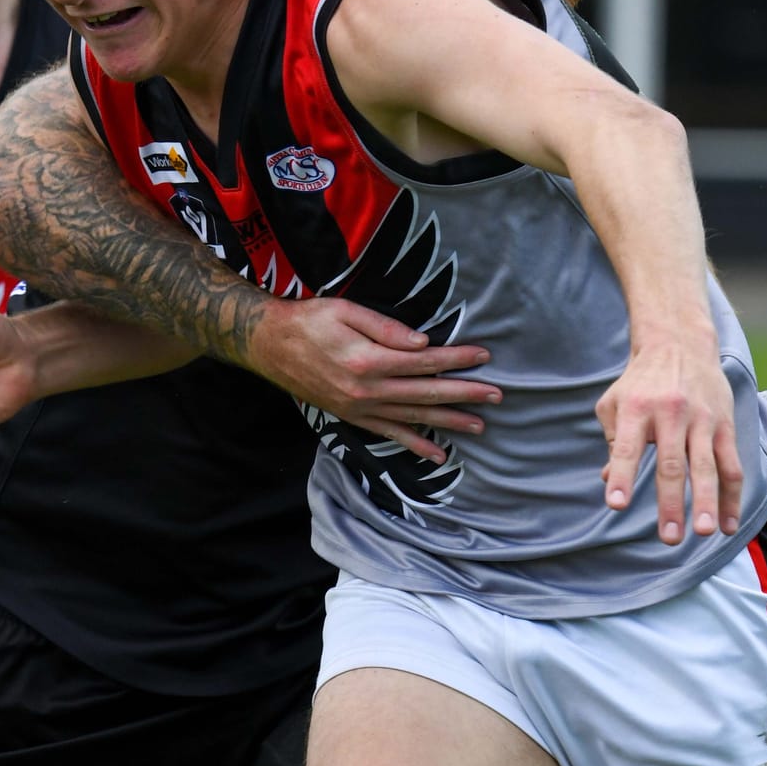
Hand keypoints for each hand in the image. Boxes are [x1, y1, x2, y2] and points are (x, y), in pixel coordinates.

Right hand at [248, 298, 498, 461]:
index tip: (484, 356)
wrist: (269, 346)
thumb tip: (424, 345)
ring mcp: (359, 408)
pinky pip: (389, 435)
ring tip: (480, 426)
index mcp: (368, 360)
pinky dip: (415, 445)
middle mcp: (367, 390)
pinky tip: (438, 454)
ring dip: (449, 423)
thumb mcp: (346, 311)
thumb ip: (387, 329)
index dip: (457, 359)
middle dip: (465, 394)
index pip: (425, 361)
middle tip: (497, 395)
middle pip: (426, 394)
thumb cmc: (309, 320)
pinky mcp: (352, 417)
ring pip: (413, 418)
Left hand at [597, 331, 742, 541]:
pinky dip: (731, 496)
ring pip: (707, 467)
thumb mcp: (615, 403)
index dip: (622, 476)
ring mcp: (702, 420)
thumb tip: (610, 480)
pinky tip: (728, 524)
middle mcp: (671, 414)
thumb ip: (613, 442)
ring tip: (703, 533)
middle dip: (671, 503)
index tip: (616, 505)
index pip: (627, 448)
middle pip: (672, 464)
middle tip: (669, 537)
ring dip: (707, 503)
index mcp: (637, 409)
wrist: (680, 344)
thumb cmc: (640, 382)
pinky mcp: (724, 425)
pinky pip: (731, 465)